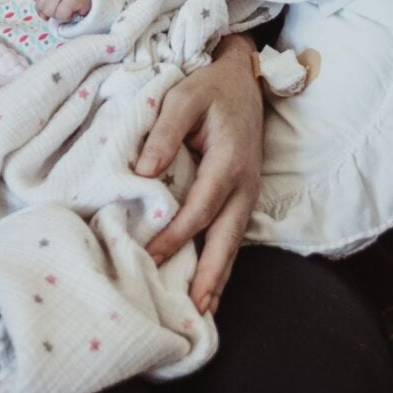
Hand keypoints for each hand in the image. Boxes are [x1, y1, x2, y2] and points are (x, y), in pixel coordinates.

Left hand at [135, 36, 263, 313]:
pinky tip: (211, 287)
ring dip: (219, 279)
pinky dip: (222, 263)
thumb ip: (163, 132)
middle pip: (226, 239)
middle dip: (210, 278)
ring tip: (203, 314)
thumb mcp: (184, 97)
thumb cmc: (210, 87)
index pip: (200, 210)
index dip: (175, 237)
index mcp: (228, 163)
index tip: (149, 258)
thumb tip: (145, 173)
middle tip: (193, 313)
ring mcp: (247, 192)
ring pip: (233, 243)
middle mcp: (244, 185)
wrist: (243, 77)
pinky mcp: (243, 195)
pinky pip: (232, 235)